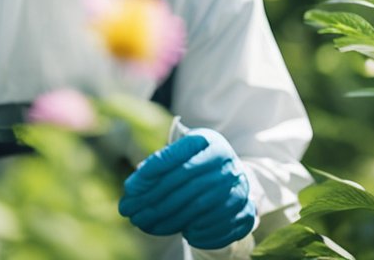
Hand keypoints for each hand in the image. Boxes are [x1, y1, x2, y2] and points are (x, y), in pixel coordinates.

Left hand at [118, 127, 255, 248]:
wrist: (233, 182)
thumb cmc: (196, 165)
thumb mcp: (181, 155)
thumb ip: (158, 164)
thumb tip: (134, 186)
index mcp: (209, 141)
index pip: (176, 155)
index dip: (152, 171)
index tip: (129, 187)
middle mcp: (226, 161)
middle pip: (185, 182)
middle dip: (153, 199)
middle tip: (130, 211)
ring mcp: (238, 186)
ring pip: (198, 206)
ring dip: (167, 218)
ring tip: (145, 223)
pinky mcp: (243, 211)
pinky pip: (214, 224)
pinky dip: (194, 231)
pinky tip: (178, 232)